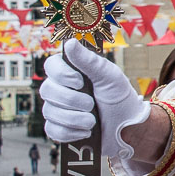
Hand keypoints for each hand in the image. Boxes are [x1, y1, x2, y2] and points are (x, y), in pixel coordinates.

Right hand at [41, 39, 150, 157]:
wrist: (127, 127)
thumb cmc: (119, 98)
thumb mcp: (109, 76)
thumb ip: (89, 61)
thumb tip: (69, 43)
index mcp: (71, 71)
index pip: (51, 65)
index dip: (62, 74)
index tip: (80, 82)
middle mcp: (59, 88)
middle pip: (47, 90)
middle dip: (72, 100)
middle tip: (92, 104)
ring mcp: (56, 108)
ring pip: (50, 112)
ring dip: (75, 118)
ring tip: (93, 120)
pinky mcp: (58, 128)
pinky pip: (53, 130)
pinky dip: (72, 132)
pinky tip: (86, 132)